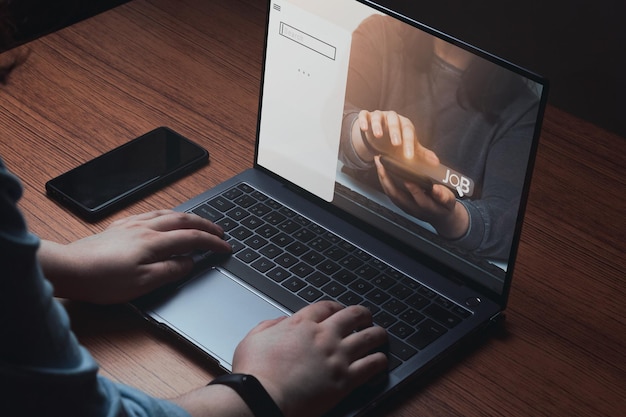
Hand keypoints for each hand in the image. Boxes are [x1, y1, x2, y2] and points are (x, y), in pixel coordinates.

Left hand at [39, 210, 230, 303]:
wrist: (69, 269)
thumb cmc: (102, 280)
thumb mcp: (142, 284)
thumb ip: (170, 271)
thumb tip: (189, 263)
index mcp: (154, 242)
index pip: (192, 239)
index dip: (212, 243)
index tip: (225, 247)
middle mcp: (145, 228)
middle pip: (183, 220)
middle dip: (206, 225)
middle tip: (220, 231)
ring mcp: (132, 225)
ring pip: (168, 213)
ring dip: (188, 217)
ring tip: (199, 222)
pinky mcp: (120, 227)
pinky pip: (151, 213)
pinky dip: (167, 214)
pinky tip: (165, 218)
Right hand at [231, 301, 387, 416]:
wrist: (261, 397)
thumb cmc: (254, 372)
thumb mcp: (253, 338)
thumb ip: (270, 325)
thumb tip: (282, 322)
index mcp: (301, 324)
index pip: (326, 307)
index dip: (336, 307)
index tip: (340, 310)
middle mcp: (323, 335)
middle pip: (352, 316)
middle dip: (362, 315)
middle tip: (366, 317)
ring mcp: (336, 356)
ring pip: (368, 337)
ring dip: (377, 334)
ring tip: (381, 335)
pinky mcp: (345, 379)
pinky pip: (371, 365)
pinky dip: (379, 361)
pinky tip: (381, 361)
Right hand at [354, 109, 438, 164]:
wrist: (380, 135)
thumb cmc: (396, 140)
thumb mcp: (408, 147)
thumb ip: (421, 154)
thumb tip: (436, 162)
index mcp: (404, 124)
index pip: (408, 131)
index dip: (409, 144)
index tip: (409, 157)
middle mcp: (392, 118)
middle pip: (394, 121)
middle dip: (395, 132)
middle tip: (396, 144)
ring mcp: (379, 116)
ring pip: (378, 116)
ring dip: (378, 125)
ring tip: (378, 135)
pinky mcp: (367, 117)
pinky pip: (364, 115)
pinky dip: (363, 120)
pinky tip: (364, 128)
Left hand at [374, 157, 468, 238]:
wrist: (440, 217)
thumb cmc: (444, 207)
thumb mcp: (450, 202)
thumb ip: (444, 196)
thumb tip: (436, 189)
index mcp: (428, 208)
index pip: (419, 199)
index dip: (414, 190)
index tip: (407, 178)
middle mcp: (413, 208)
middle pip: (397, 196)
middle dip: (387, 179)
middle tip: (382, 164)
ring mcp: (405, 206)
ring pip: (391, 194)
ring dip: (383, 178)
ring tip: (379, 163)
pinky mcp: (401, 203)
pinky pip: (390, 192)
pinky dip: (384, 180)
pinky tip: (382, 170)